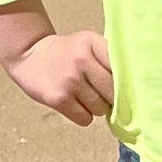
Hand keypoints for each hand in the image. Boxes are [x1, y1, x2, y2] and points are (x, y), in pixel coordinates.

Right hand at [0, 9, 113, 127]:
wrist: (28, 55)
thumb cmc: (66, 53)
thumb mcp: (86, 44)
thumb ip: (107, 58)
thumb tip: (133, 88)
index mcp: (92, 42)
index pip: (122, 69)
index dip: (124, 81)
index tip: (122, 85)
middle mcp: (82, 59)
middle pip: (113, 93)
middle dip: (110, 98)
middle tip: (100, 93)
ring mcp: (70, 80)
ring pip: (101, 108)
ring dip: (96, 108)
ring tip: (84, 97)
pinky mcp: (58, 98)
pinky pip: (85, 119)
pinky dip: (83, 116)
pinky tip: (74, 104)